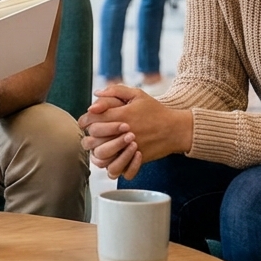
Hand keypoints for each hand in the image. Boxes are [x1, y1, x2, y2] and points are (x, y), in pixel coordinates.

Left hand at [77, 84, 192, 179]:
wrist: (175, 129)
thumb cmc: (155, 110)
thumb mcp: (138, 95)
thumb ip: (115, 91)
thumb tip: (96, 94)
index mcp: (121, 115)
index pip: (92, 118)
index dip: (85, 120)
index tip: (86, 121)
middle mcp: (123, 133)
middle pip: (93, 138)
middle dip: (89, 136)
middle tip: (91, 135)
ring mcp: (129, 148)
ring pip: (101, 157)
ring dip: (97, 152)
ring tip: (99, 147)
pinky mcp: (135, 160)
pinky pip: (117, 170)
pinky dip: (111, 167)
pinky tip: (111, 158)